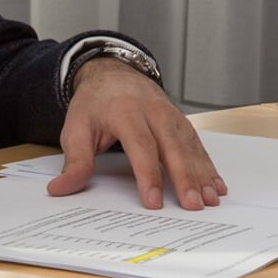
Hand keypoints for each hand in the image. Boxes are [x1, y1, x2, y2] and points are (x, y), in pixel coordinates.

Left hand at [47, 59, 226, 210]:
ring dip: (203, 173)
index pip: (141, 146)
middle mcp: (153, 111)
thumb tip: (60, 188)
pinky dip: (208, 164)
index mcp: (125, 111)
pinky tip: (216, 184)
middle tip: (194, 205)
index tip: (153, 202)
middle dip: (185, 177)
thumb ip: (74, 161)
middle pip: (172, 147)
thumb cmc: (94, 104)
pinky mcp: (179, 121)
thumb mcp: (75, 129)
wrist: (112, 72)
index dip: (148, 175)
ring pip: (189, 146)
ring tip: (211, 199)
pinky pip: (196, 144)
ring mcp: (170, 114)